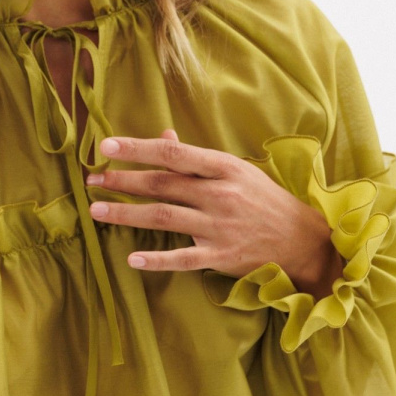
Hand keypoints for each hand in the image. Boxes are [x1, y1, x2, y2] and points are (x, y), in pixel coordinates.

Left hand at [86, 128, 345, 294]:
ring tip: (96, 210)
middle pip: (162, 184)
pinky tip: (132, 258)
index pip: (172, 153)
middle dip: (123, 181)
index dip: (137, 149)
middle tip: (92, 179)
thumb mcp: (234, 171)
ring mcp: (220, 227)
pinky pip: (183, 259)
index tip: (106, 146)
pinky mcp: (221, 257)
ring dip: (127, 214)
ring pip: (165, 217)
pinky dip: (157, 259)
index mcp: (223, 168)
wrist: (303, 240)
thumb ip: (195, 158)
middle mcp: (220, 194)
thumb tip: (162, 136)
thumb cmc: (263, 199)